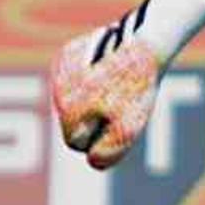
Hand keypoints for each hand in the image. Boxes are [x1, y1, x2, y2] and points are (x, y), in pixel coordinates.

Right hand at [50, 16, 160, 169]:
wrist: (146, 42)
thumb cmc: (137, 87)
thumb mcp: (129, 128)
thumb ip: (110, 152)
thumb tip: (93, 161)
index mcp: (70, 109)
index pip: (76, 142)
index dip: (100, 139)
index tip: (119, 124)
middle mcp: (59, 90)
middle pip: (71, 122)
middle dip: (92, 120)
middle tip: (120, 105)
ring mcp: (61, 70)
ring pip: (72, 100)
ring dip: (90, 100)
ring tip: (117, 86)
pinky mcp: (68, 54)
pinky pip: (74, 78)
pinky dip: (89, 78)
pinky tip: (108, 70)